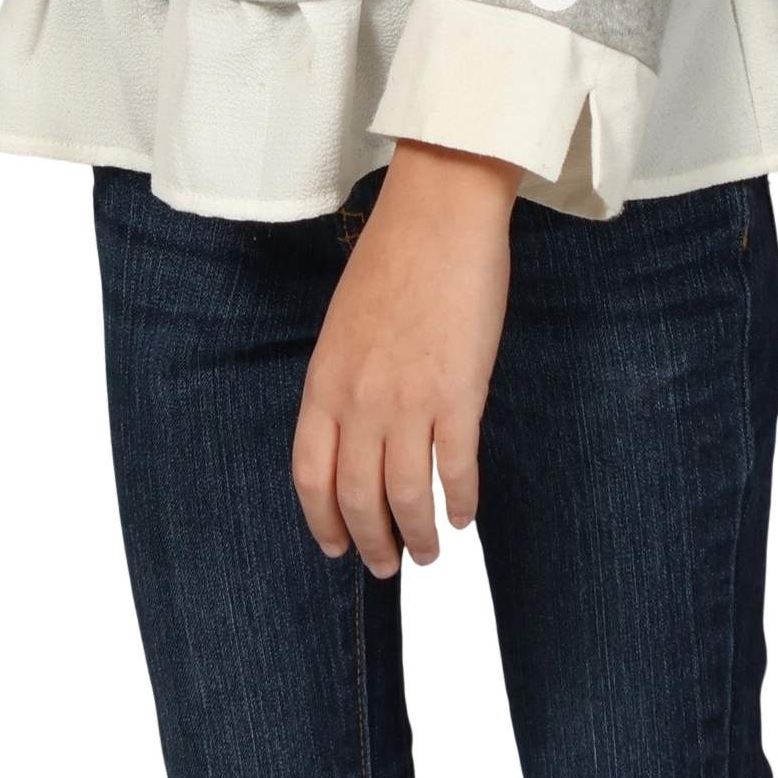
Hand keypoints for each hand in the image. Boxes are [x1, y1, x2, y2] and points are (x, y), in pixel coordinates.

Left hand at [291, 140, 518, 577]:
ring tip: (430, 554)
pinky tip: (466, 517)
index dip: (322, 521)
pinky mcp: (458, 394)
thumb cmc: (395, 256)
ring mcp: (408, 401)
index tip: (335, 546)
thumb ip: (347, 379)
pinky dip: (461, 503)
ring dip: (418, 537)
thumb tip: (360, 429)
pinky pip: (456, 470)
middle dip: (370, 543)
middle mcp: (359, 401)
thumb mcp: (347, 324)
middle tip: (386, 565)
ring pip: (407, 497)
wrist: (439, 212)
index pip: (311, 475)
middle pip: (357, 498)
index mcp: (325, 381)